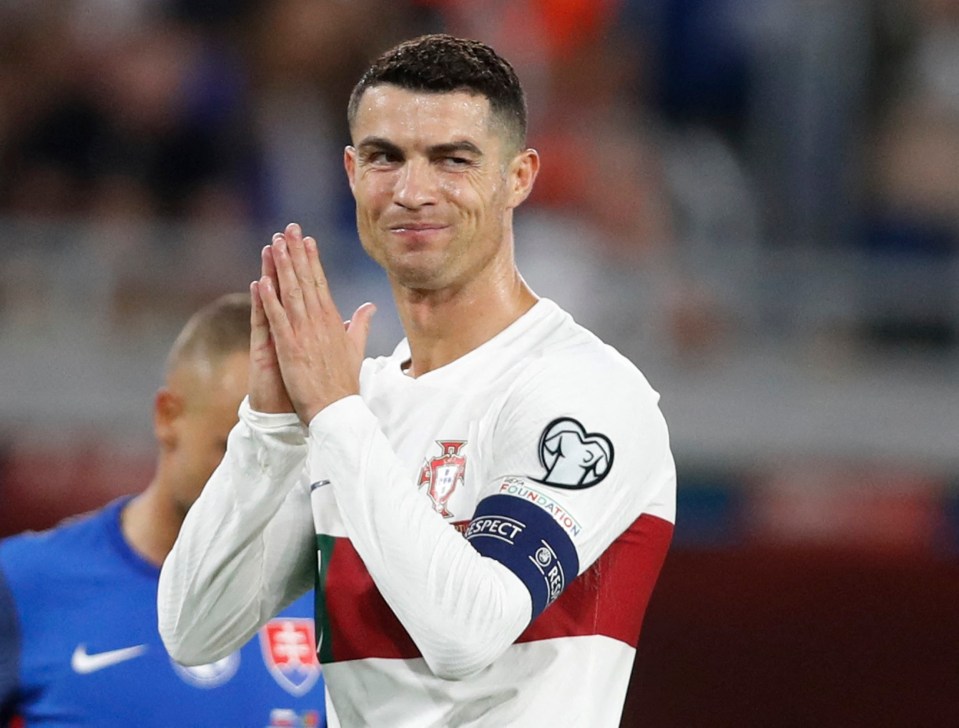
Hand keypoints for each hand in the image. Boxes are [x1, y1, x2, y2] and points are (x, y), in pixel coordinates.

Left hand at [253, 222, 375, 424]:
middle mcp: (319, 322)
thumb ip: (360, 324)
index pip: (320, 283)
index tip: (307, 239)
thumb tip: (369, 306)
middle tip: (289, 229)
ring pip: (291, 293)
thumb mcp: (356, 348)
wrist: (337, 409)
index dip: (312, 260)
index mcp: (333, 321)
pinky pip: (277, 319)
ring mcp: (303, 334)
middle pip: (305, 281)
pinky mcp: (289, 348)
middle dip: (297, 253)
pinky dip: (269, 300)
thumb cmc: (344, 382)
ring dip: (283, 267)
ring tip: (276, 244)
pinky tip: (262, 281)